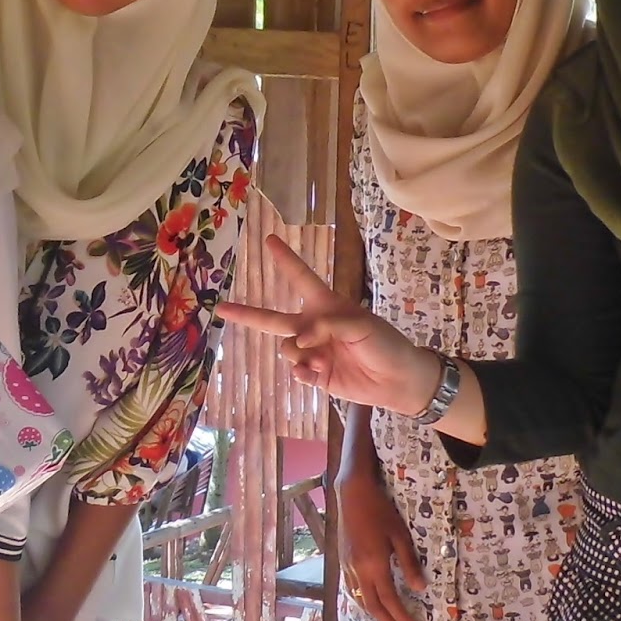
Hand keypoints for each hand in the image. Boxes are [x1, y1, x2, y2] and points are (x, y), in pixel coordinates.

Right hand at [219, 235, 441, 413]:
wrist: (399, 381)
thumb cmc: (385, 344)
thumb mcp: (361, 326)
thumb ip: (327, 326)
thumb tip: (299, 340)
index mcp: (327, 306)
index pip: (302, 278)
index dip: (286, 259)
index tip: (269, 240)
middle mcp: (314, 327)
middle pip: (273, 319)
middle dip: (247, 313)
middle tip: (221, 308)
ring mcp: (313, 353)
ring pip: (286, 349)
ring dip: (299, 354)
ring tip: (322, 360)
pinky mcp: (316, 376)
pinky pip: (296, 372)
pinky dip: (303, 373)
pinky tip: (318, 373)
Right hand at [338, 456, 425, 620]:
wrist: (352, 495)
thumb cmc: (381, 511)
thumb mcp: (400, 535)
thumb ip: (409, 563)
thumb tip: (420, 588)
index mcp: (374, 565)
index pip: (389, 599)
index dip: (400, 615)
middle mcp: (358, 571)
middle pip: (372, 605)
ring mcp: (347, 567)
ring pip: (360, 599)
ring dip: (374, 613)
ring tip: (388, 620)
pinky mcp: (342, 561)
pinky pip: (352, 589)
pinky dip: (362, 600)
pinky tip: (369, 600)